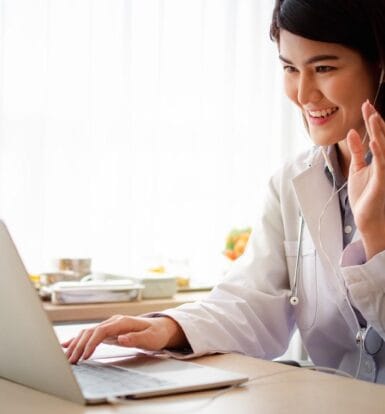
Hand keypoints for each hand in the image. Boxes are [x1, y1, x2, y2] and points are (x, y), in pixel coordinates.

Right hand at [62, 315, 187, 363]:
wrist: (160, 328)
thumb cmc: (155, 334)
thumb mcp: (150, 338)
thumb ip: (135, 338)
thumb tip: (121, 338)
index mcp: (122, 322)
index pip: (102, 331)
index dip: (92, 343)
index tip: (85, 356)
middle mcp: (114, 322)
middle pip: (91, 331)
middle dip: (79, 346)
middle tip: (71, 361)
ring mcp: (110, 326)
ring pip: (88, 332)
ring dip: (77, 344)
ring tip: (67, 357)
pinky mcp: (108, 332)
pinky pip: (90, 334)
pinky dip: (78, 340)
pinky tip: (67, 345)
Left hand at [347, 100, 384, 258]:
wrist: (366, 217)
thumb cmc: (364, 194)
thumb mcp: (356, 168)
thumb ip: (357, 151)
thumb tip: (352, 133)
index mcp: (378, 157)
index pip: (376, 134)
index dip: (371, 120)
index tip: (364, 106)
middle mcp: (384, 161)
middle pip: (381, 136)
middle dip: (374, 121)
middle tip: (366, 105)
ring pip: (384, 146)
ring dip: (378, 131)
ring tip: (372, 116)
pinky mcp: (382, 180)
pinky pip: (382, 164)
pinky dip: (378, 152)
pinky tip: (374, 141)